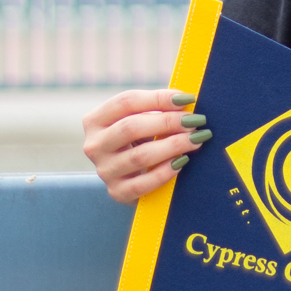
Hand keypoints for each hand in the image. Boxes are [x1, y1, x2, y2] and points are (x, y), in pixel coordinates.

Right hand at [82, 88, 209, 204]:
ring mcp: (104, 171)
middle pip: (131, 127)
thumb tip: (185, 101)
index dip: (158, 98)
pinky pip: (143, 184)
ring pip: (140, 156)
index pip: (126, 102)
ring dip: (173, 145)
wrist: (130, 176)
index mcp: (95, 120)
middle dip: (167, 122)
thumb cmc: (139, 139)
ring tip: (196, 139)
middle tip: (194, 121)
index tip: (187, 99)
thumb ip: (155, 109)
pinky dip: (165, 172)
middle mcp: (95, 145)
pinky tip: (182, 162)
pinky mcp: (117, 192)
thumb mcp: (139, 120)